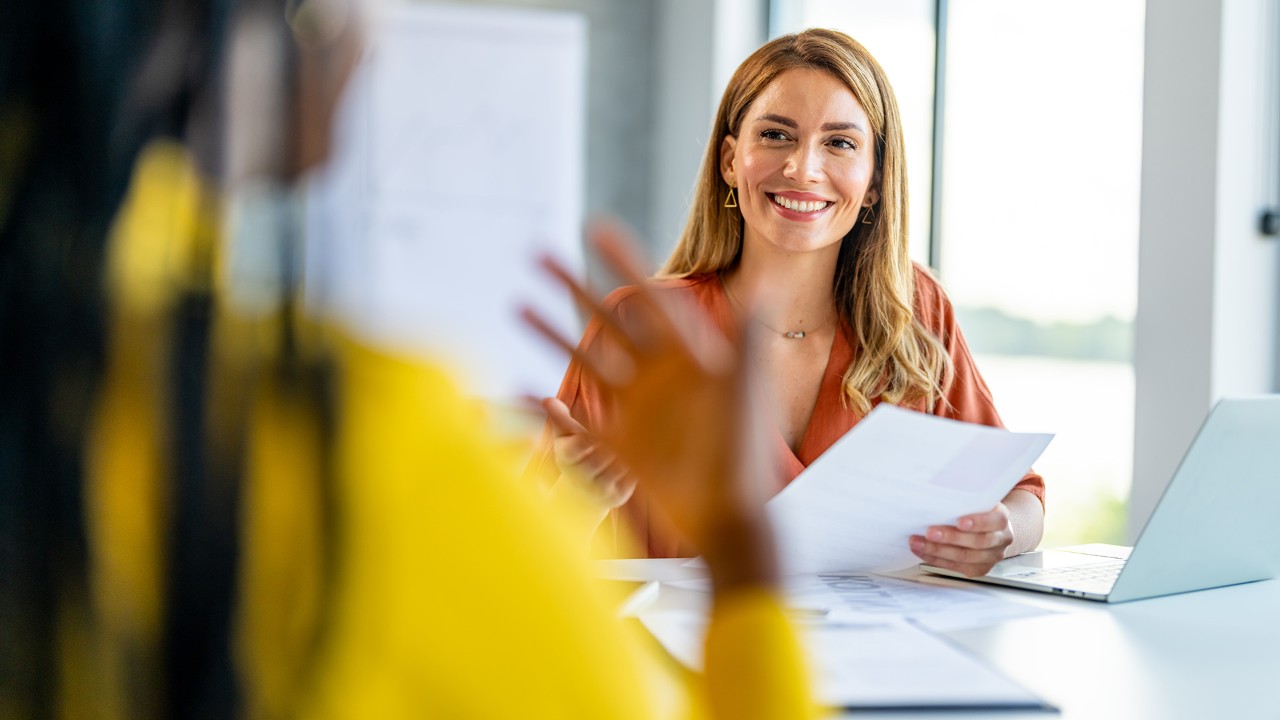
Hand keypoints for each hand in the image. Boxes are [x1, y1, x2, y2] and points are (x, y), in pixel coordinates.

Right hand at [523, 217, 778, 591]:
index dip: (622, 261)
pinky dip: (545, 407)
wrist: (733, 517)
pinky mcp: (618, 447)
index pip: (647, 297)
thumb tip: (760, 288)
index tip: (595, 227)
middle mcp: (656, 375)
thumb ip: (746, 340)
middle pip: (606, 319)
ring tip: (517, 303)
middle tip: (538, 254)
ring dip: (550, 331)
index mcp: (686, 354)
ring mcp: (634, 410)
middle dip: (573, 285)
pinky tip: (516, 389)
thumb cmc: (745, 452)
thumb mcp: (746, 388)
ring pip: (583, 360)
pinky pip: (574, 421)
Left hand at [909, 503, 1013, 577]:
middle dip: (951, 538)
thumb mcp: (976, 499)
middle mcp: (1000, 540)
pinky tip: (922, 550)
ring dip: (938, 550)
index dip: (978, 522)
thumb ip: (964, 498)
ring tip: (917, 542)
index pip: (995, 521)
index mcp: (1001, 519)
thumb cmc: (977, 510)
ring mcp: (991, 557)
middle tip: (929, 532)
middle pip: (978, 542)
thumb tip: (937, 492)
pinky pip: (956, 568)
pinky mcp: (978, 569)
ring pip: (965, 558)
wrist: (989, 528)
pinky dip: (936, 559)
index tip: (959, 521)